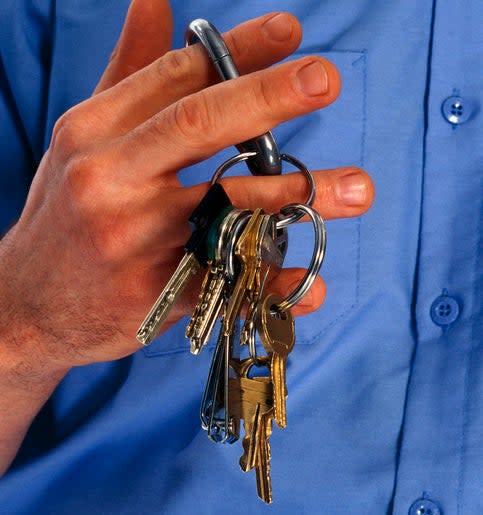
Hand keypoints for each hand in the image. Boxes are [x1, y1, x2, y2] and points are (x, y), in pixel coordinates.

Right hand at [0, 1, 373, 371]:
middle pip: (198, 125)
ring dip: (297, 196)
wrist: (26, 306)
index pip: (174, 77)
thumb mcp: (83, 141)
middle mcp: (110, 180)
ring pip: (226, 208)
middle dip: (268, 98)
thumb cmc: (65, 215)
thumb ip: (127, 74)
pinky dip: (275, 282)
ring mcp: (132, 242)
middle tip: (326, 79)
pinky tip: (314, 285)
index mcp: (94, 133)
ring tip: (357, 189)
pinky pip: (227, 282)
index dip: (236, 51)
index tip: (291, 32)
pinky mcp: (153, 296)